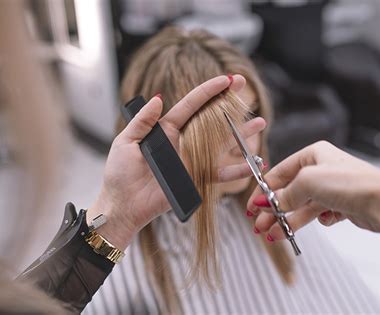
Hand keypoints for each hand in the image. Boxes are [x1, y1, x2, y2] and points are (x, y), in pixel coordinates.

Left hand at [88, 75, 266, 248]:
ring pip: (222, 143)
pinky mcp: (196, 179)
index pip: (191, 105)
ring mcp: (192, 160)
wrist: (123, 205)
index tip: (225, 80)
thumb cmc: (119, 174)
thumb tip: (157, 98)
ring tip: (259, 122)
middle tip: (244, 86)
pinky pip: (220, 173)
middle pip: (211, 119)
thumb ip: (142, 121)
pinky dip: (237, 170)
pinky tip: (253, 163)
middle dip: (228, 103)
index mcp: (166, 130)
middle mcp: (183, 142)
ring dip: (241, 133)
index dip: (208, 92)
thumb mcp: (125, 142)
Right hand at [247, 141, 379, 246]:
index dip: (264, 190)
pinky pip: (319, 214)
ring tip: (273, 235)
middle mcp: (321, 169)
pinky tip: (324, 220)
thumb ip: (285, 194)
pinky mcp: (340, 204)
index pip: (280, 172)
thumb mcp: (308, 182)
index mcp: (313, 154)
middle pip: (289, 192)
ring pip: (301, 206)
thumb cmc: (350, 182)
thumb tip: (266, 202)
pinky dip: (315, 220)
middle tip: (258, 226)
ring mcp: (331, 187)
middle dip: (273, 210)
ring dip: (286, 220)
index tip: (252, 206)